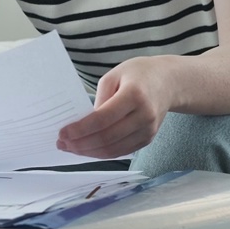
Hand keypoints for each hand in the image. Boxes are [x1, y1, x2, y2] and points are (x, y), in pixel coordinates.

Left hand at [56, 56, 171, 158]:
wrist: (168, 82)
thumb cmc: (139, 74)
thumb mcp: (114, 75)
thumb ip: (100, 98)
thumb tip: (85, 123)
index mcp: (134, 95)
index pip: (103, 119)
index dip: (80, 129)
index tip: (63, 133)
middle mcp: (144, 115)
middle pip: (107, 138)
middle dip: (81, 144)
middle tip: (61, 144)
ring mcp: (148, 130)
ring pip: (114, 150)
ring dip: (89, 152)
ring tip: (71, 148)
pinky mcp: (148, 139)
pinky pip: (121, 151)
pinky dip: (102, 153)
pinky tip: (88, 149)